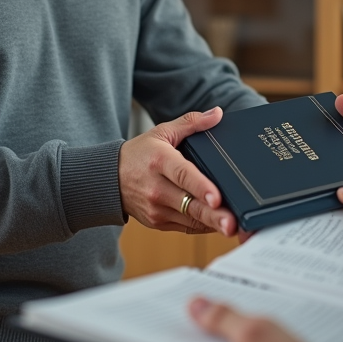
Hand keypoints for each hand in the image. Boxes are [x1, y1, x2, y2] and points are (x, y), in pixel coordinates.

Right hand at [118, 107, 236, 235]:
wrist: (109, 178)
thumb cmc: (139, 154)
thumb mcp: (162, 132)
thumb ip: (191, 122)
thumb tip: (218, 114)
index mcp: (159, 161)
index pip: (183, 175)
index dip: (201, 187)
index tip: (217, 198)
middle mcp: (156, 187)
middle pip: (189, 204)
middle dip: (213, 216)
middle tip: (233, 224)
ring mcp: (155, 208)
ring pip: (190, 219)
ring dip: (212, 223)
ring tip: (234, 227)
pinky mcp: (157, 222)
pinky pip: (186, 227)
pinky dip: (203, 226)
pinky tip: (218, 224)